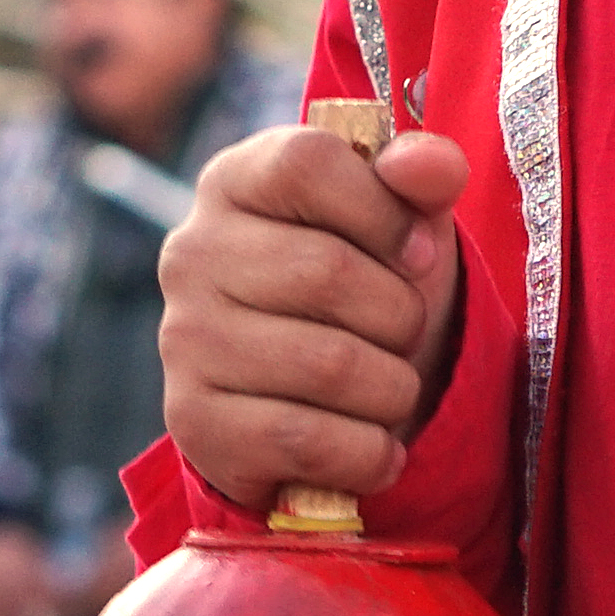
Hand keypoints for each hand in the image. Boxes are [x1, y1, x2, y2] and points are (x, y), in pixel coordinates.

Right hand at [159, 120, 472, 513]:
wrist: (318, 398)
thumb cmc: (365, 285)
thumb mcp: (402, 221)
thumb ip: (423, 176)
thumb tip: (431, 163)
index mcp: (235, 181)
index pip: (307, 165)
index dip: (384, 212)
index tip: (419, 254)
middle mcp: (192, 253)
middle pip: (328, 271)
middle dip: (400, 315)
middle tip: (403, 333)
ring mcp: (183, 340)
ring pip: (329, 364)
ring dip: (392, 388)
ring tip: (389, 387)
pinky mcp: (194, 422)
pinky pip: (307, 441)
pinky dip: (368, 452)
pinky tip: (376, 446)